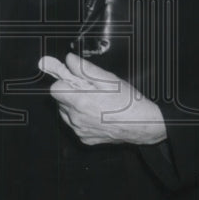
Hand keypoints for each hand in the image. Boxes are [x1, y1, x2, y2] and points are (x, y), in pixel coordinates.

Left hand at [38, 53, 166, 145]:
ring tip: (94, 101)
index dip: (64, 81)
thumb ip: (85, 69)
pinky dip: (82, 119)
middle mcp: (77, 119)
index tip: (73, 78)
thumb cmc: (128, 102)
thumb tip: (69, 60)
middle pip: (60, 101)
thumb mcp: (108, 79)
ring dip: (74, 106)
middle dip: (70, 93)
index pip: (55, 89)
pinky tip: (96, 114)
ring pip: (66, 114)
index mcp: (80, 102)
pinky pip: (76, 126)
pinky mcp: (86, 139)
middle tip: (88, 89)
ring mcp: (80, 131)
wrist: (143, 124)